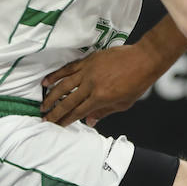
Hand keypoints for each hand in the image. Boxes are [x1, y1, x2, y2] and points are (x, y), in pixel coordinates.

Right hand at [40, 45, 161, 125]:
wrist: (143, 60)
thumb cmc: (137, 82)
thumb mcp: (123, 104)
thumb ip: (104, 112)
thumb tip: (89, 122)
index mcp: (100, 98)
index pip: (78, 112)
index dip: (66, 120)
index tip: (57, 125)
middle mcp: (91, 85)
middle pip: (67, 101)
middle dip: (55, 112)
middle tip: (45, 119)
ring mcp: (87, 72)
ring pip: (63, 85)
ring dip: (50, 96)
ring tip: (43, 105)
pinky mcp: (87, 61)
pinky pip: (67, 69)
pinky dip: (55, 75)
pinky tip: (45, 81)